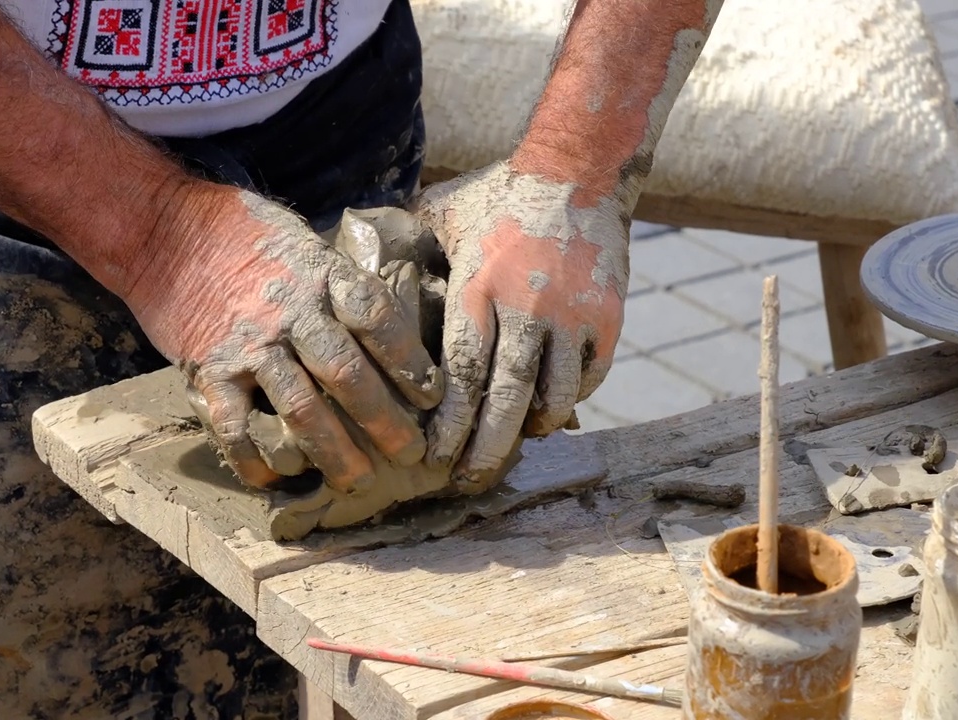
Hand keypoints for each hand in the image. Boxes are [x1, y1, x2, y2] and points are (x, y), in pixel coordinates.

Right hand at [125, 181, 442, 492]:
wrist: (161, 228)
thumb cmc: (242, 232)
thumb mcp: (303, 240)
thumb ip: (340, 280)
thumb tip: (386, 320)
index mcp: (319, 273)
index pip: (376, 319)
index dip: (408, 361)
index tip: (433, 394)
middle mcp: (288, 310)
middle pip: (346, 372)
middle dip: (383, 420)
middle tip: (411, 453)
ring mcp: (247, 344)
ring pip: (300, 408)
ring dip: (334, 450)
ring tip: (358, 480)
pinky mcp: (207, 370)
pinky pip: (236, 426)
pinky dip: (258, 458)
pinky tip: (278, 477)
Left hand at [417, 161, 628, 492]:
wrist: (580, 168)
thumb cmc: (497, 194)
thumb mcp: (440, 215)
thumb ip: (402, 250)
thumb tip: (348, 278)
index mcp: (477, 286)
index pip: (463, 373)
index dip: (451, 424)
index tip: (435, 455)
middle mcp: (527, 306)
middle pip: (506, 397)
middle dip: (486, 448)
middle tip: (469, 482)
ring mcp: (574, 315)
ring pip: (554, 396)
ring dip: (531, 428)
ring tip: (512, 445)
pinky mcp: (608, 317)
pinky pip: (589, 377)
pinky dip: (569, 401)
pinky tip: (549, 409)